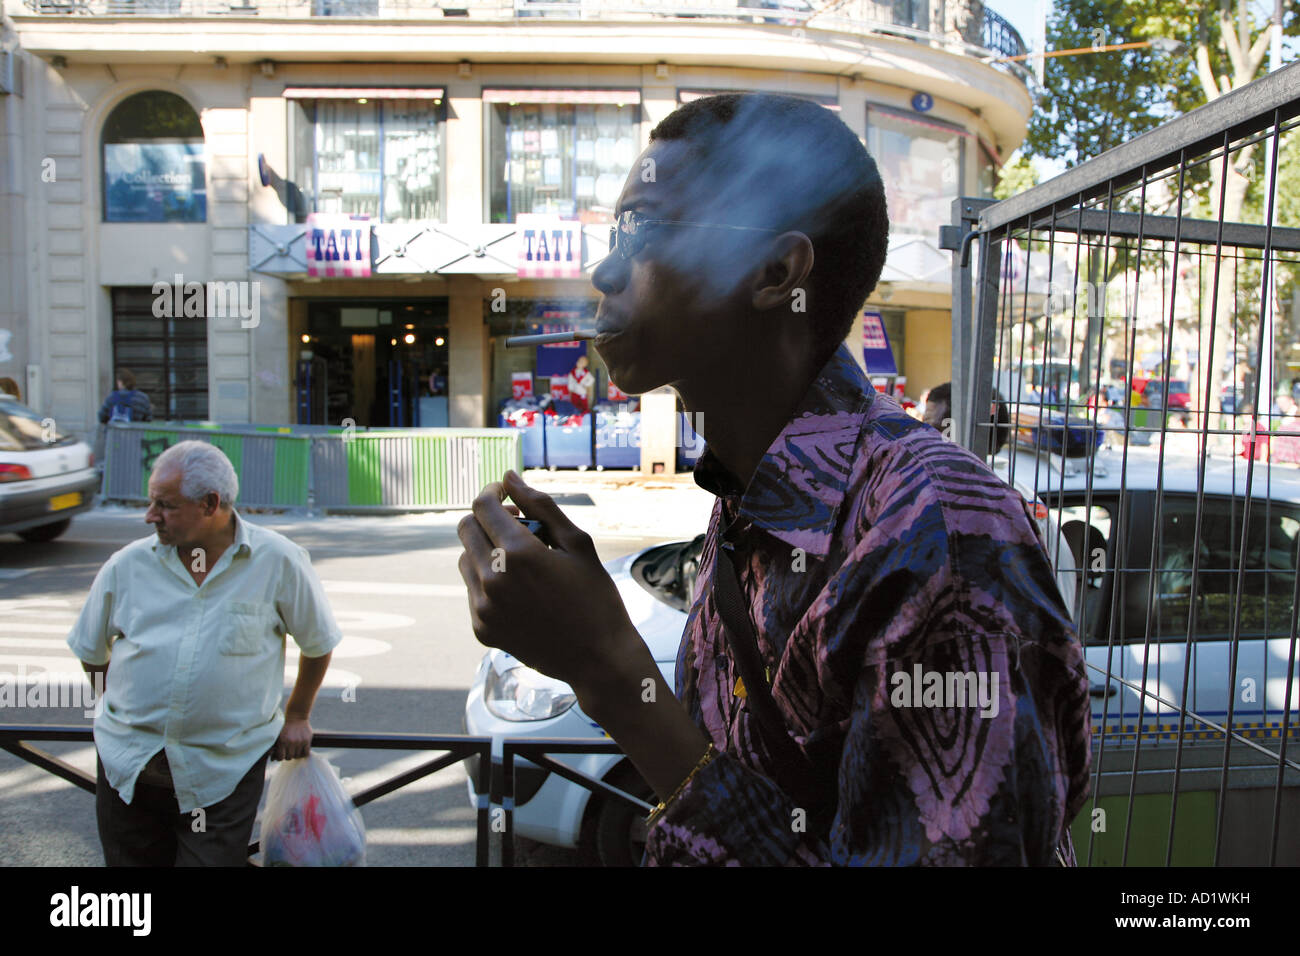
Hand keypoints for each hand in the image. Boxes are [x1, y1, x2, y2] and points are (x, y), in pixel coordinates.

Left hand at [272, 716, 312, 760]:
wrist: (296, 716)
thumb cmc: (285, 727)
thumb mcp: (277, 735)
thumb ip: (275, 747)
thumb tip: (272, 759)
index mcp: (282, 741)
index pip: (281, 758)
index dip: (280, 757)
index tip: (282, 754)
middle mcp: (291, 742)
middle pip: (289, 758)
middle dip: (288, 755)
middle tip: (288, 751)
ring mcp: (300, 742)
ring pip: (297, 756)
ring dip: (295, 754)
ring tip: (295, 749)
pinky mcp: (307, 740)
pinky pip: (306, 753)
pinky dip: (303, 753)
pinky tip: (301, 749)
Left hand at [457, 470, 641, 691]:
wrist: (598, 659)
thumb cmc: (595, 597)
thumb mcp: (577, 544)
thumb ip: (540, 506)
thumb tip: (510, 476)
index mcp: (518, 554)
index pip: (482, 506)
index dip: (492, 492)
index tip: (506, 492)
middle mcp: (492, 579)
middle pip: (466, 529)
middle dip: (487, 518)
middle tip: (516, 524)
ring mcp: (483, 607)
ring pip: (466, 559)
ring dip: (486, 549)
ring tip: (521, 561)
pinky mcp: (481, 628)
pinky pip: (472, 590)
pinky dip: (489, 581)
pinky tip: (521, 591)